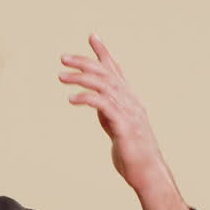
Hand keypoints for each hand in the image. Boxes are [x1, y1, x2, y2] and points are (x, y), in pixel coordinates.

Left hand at [59, 34, 169, 190]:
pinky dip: (86, 98)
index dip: (104, 53)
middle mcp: (131, 101)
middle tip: (63, 57)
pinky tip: (71, 99)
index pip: (116, 70)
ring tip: (61, 76)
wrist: (148, 173)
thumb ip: (108, 113)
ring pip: (103, 86)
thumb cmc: (133, 153)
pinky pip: (103, 106)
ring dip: (80, 78)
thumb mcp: (118, 128)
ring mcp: (129, 112)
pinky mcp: (124, 126)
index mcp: (130, 100)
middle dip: (84, 62)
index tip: (92, 36)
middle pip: (106, 73)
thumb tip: (95, 104)